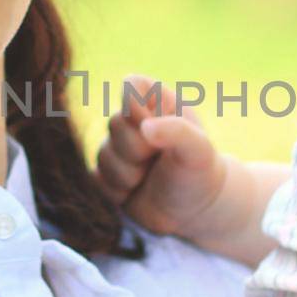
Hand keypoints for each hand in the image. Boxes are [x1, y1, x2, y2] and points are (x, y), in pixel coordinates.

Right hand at [95, 75, 227, 238]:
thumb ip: (177, 131)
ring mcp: (118, 147)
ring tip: (150, 178)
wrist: (193, 211)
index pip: (132, 84)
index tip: (151, 125)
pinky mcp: (106, 173)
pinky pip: (96, 178)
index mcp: (159, 103)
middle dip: (138, 150)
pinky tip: (136, 191)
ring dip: (129, 175)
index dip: (134, 105)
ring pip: (103, 155)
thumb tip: (144, 128)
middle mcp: (135, 121)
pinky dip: (118, 191)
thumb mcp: (198, 150)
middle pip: (115, 123)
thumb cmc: (199, 173)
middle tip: (160, 160)